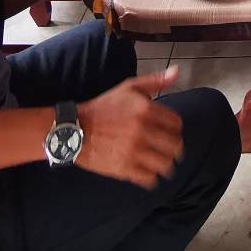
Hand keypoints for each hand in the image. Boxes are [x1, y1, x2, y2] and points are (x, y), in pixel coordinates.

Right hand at [76, 66, 184, 187]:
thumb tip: (176, 71)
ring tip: (160, 162)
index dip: (175, 129)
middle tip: (168, 150)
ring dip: (165, 164)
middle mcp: (143, 131)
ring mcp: (134, 151)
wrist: (74, 129)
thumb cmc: (102, 108)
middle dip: (174, 149)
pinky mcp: (124, 168)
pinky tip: (147, 172)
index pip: (176, 125)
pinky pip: (150, 179)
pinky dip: (152, 177)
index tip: (170, 132)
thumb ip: (155, 81)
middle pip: (175, 147)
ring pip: (165, 165)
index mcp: (146, 110)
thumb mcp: (128, 88)